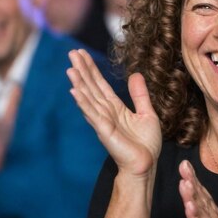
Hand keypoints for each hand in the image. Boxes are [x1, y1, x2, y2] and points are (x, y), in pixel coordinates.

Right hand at [67, 49, 160, 176]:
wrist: (146, 165)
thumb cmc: (146, 144)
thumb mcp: (147, 113)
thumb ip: (139, 95)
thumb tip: (135, 74)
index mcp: (115, 107)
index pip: (99, 84)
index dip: (91, 69)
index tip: (82, 54)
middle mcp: (106, 112)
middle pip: (91, 87)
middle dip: (82, 70)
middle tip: (72, 53)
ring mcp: (103, 121)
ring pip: (88, 98)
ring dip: (79, 83)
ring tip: (70, 69)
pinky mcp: (105, 131)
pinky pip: (92, 114)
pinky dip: (83, 102)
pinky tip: (74, 92)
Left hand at [178, 160, 217, 217]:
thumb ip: (202, 205)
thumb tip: (192, 193)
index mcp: (210, 209)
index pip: (200, 191)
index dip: (192, 177)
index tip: (184, 163)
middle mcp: (211, 214)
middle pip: (200, 195)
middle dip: (192, 180)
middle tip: (184, 167)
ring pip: (200, 209)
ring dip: (192, 195)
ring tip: (186, 183)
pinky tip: (190, 209)